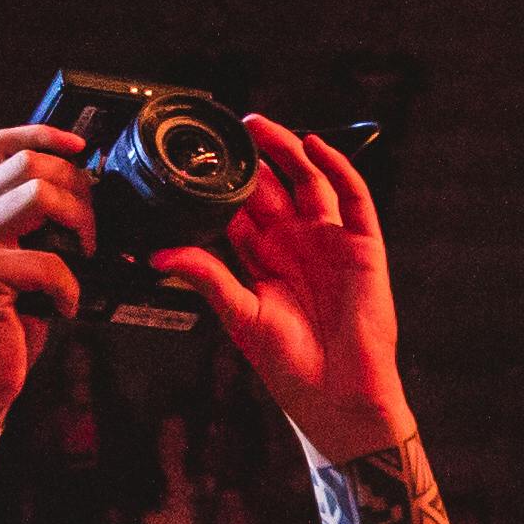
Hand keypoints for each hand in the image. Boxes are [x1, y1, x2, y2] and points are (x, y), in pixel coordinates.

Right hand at [0, 123, 93, 422]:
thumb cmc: (0, 319)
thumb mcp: (6, 257)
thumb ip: (24, 219)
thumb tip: (81, 187)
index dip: (41, 134)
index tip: (81, 147)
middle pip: (27, 163)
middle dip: (76, 187)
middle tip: (92, 226)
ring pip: (38, 195)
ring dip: (79, 224)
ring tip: (85, 256)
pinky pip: (48, 261)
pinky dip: (70, 286)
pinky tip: (65, 306)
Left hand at [154, 115, 408, 458]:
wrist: (339, 396)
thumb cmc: (292, 368)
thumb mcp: (240, 317)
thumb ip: (207, 278)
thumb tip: (160, 255)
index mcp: (264, 262)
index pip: (239, 212)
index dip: (221, 185)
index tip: (196, 160)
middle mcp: (296, 246)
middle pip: (272, 190)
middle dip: (251, 160)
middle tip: (226, 131)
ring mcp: (330, 243)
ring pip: (308, 183)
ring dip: (287, 153)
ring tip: (261, 128)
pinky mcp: (363, 247)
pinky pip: (353, 198)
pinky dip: (337, 169)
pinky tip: (316, 147)